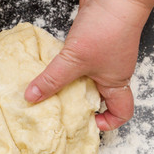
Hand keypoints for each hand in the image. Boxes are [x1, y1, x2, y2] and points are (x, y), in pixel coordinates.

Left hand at [25, 0, 153, 130]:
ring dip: (69, 86)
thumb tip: (32, 98)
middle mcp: (111, 73)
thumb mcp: (75, 60)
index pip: (122, 112)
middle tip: (60, 110)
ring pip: (86, 80)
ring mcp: (102, 57)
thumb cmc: (106, 29)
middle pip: (99, 98)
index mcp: (116, 83)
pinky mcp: (91, 44)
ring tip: (50, 92)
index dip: (108, 123)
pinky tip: (50, 69)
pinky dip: (65, 68)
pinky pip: (77, 63)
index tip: (88, 124)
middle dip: (80, 106)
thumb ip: (52, 80)